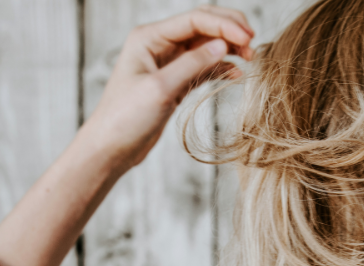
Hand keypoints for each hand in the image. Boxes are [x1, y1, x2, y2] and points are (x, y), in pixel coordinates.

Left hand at [79, 5, 254, 169]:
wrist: (110, 148)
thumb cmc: (125, 118)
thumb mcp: (161, 89)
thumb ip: (192, 64)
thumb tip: (223, 45)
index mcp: (149, 38)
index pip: (194, 19)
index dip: (224, 25)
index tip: (248, 38)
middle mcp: (158, 45)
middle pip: (202, 26)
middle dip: (229, 31)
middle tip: (253, 43)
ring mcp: (167, 63)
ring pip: (205, 46)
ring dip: (229, 49)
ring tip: (251, 58)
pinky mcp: (174, 82)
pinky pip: (203, 67)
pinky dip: (221, 68)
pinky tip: (236, 74)